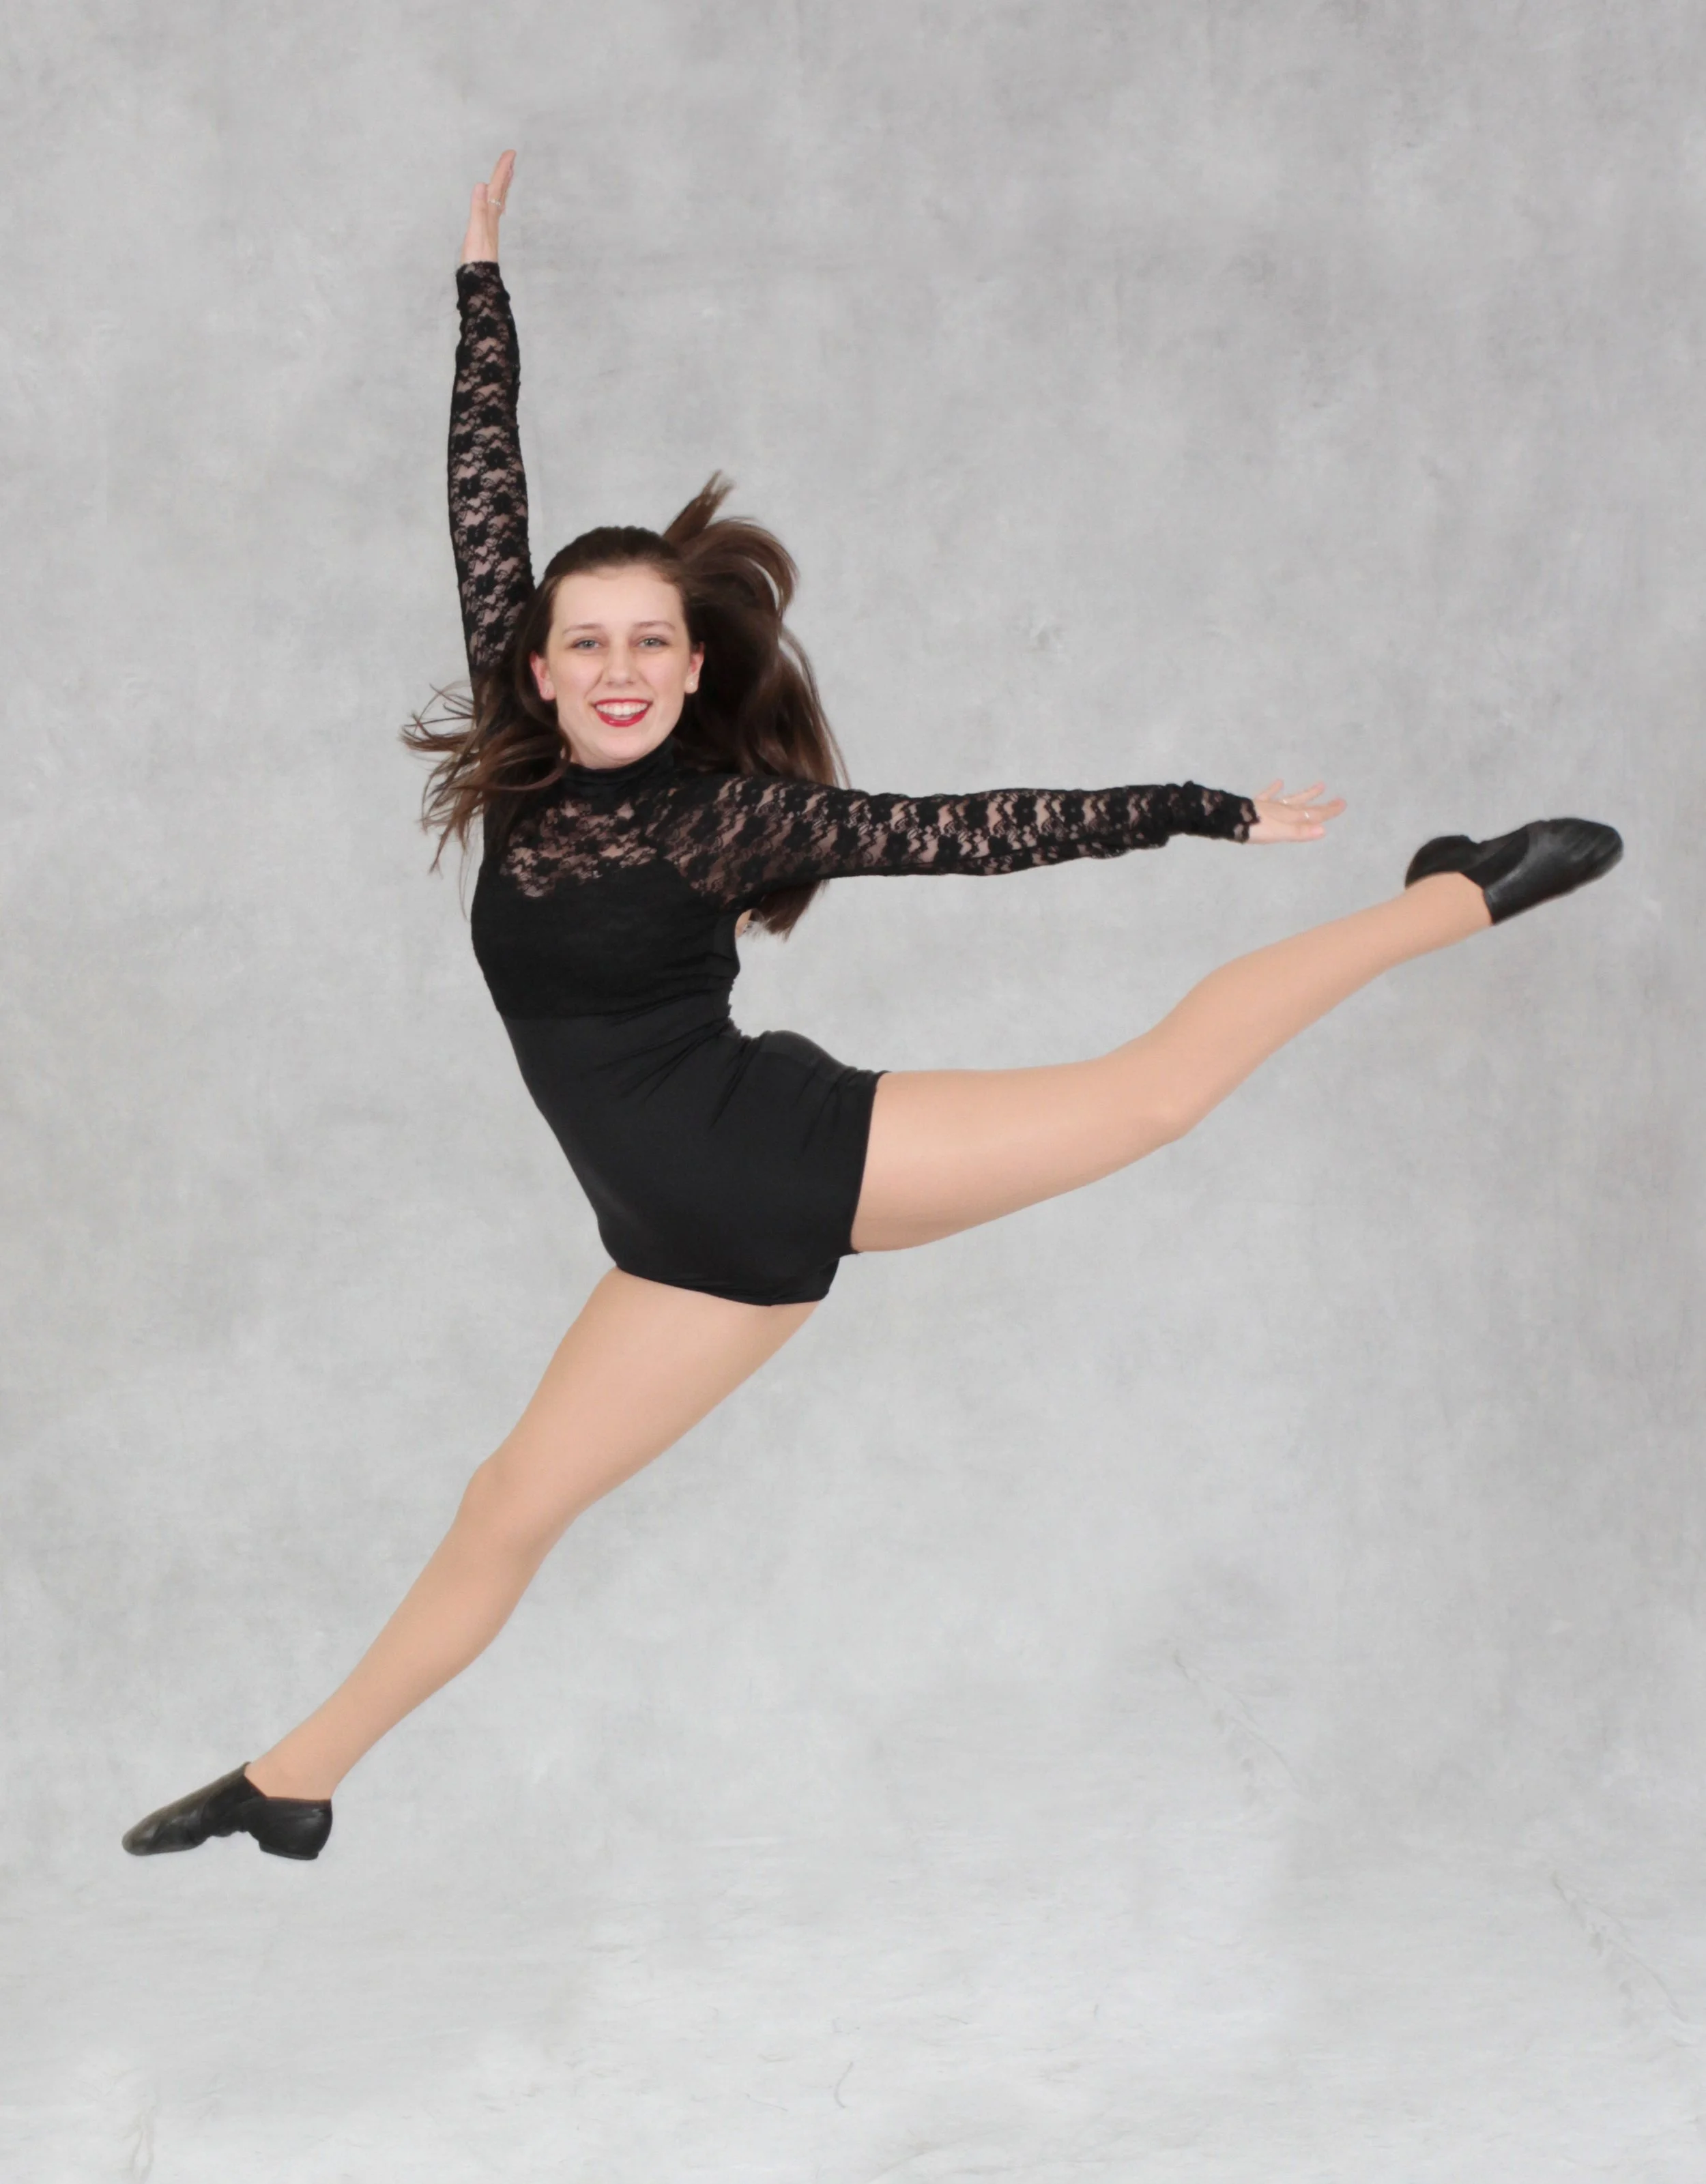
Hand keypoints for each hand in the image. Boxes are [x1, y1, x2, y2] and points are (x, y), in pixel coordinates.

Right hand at [460, 150, 515, 265]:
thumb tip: (481, 184)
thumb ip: (478, 207)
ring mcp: (490, 224)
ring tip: (507, 175)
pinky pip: (493, 210)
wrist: (479, 277)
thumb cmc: (477, 256)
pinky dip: (495, 201)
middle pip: (500, 191)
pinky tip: (494, 203)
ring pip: (498, 200)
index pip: (497, 186)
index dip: (503, 169)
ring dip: (502, 186)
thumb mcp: (476, 229)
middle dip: (505, 173)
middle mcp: (492, 217)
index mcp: (490, 213)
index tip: (511, 153)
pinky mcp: (485, 232)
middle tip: (511, 158)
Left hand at [1245, 779, 1345, 842]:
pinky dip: (1274, 789)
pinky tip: (1279, 781)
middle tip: (1338, 798)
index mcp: (1290, 817)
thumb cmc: (1255, 828)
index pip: (1314, 815)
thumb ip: (1300, 832)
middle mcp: (1283, 809)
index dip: (1328, 811)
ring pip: (1292, 799)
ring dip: (1306, 794)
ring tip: (1320, 785)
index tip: (1343, 804)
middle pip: (1306, 806)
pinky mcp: (1257, 804)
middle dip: (1322, 804)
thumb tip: (1324, 830)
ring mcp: (1271, 805)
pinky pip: (1268, 794)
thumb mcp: (1279, 833)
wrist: (1229, 819)